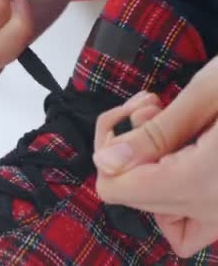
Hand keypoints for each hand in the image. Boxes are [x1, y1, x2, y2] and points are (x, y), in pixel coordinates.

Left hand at [93, 57, 217, 257]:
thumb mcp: (211, 92)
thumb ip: (156, 133)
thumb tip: (107, 161)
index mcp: (201, 181)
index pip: (115, 188)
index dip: (112, 150)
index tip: (137, 115)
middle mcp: (217, 209)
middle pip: (137, 198)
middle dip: (133, 152)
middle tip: (157, 107)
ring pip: (166, 216)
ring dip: (155, 170)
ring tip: (175, 125)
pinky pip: (197, 223)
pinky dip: (181, 192)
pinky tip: (191, 152)